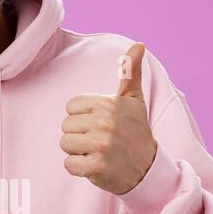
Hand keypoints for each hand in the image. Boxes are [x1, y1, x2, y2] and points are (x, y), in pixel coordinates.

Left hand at [60, 42, 157, 194]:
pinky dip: (79, 169)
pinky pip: (69, 165)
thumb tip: (139, 44)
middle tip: (101, 141)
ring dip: (78, 152)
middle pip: (66, 127)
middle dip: (80, 135)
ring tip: (98, 152)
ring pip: (65, 145)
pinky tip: (95, 166)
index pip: (71, 108)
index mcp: (108, 103)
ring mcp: (101, 145)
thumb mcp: (134, 100)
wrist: (147, 168)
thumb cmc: (135, 131)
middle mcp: (105, 122)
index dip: (82, 118)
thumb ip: (130, 72)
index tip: (101, 124)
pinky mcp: (97, 167)